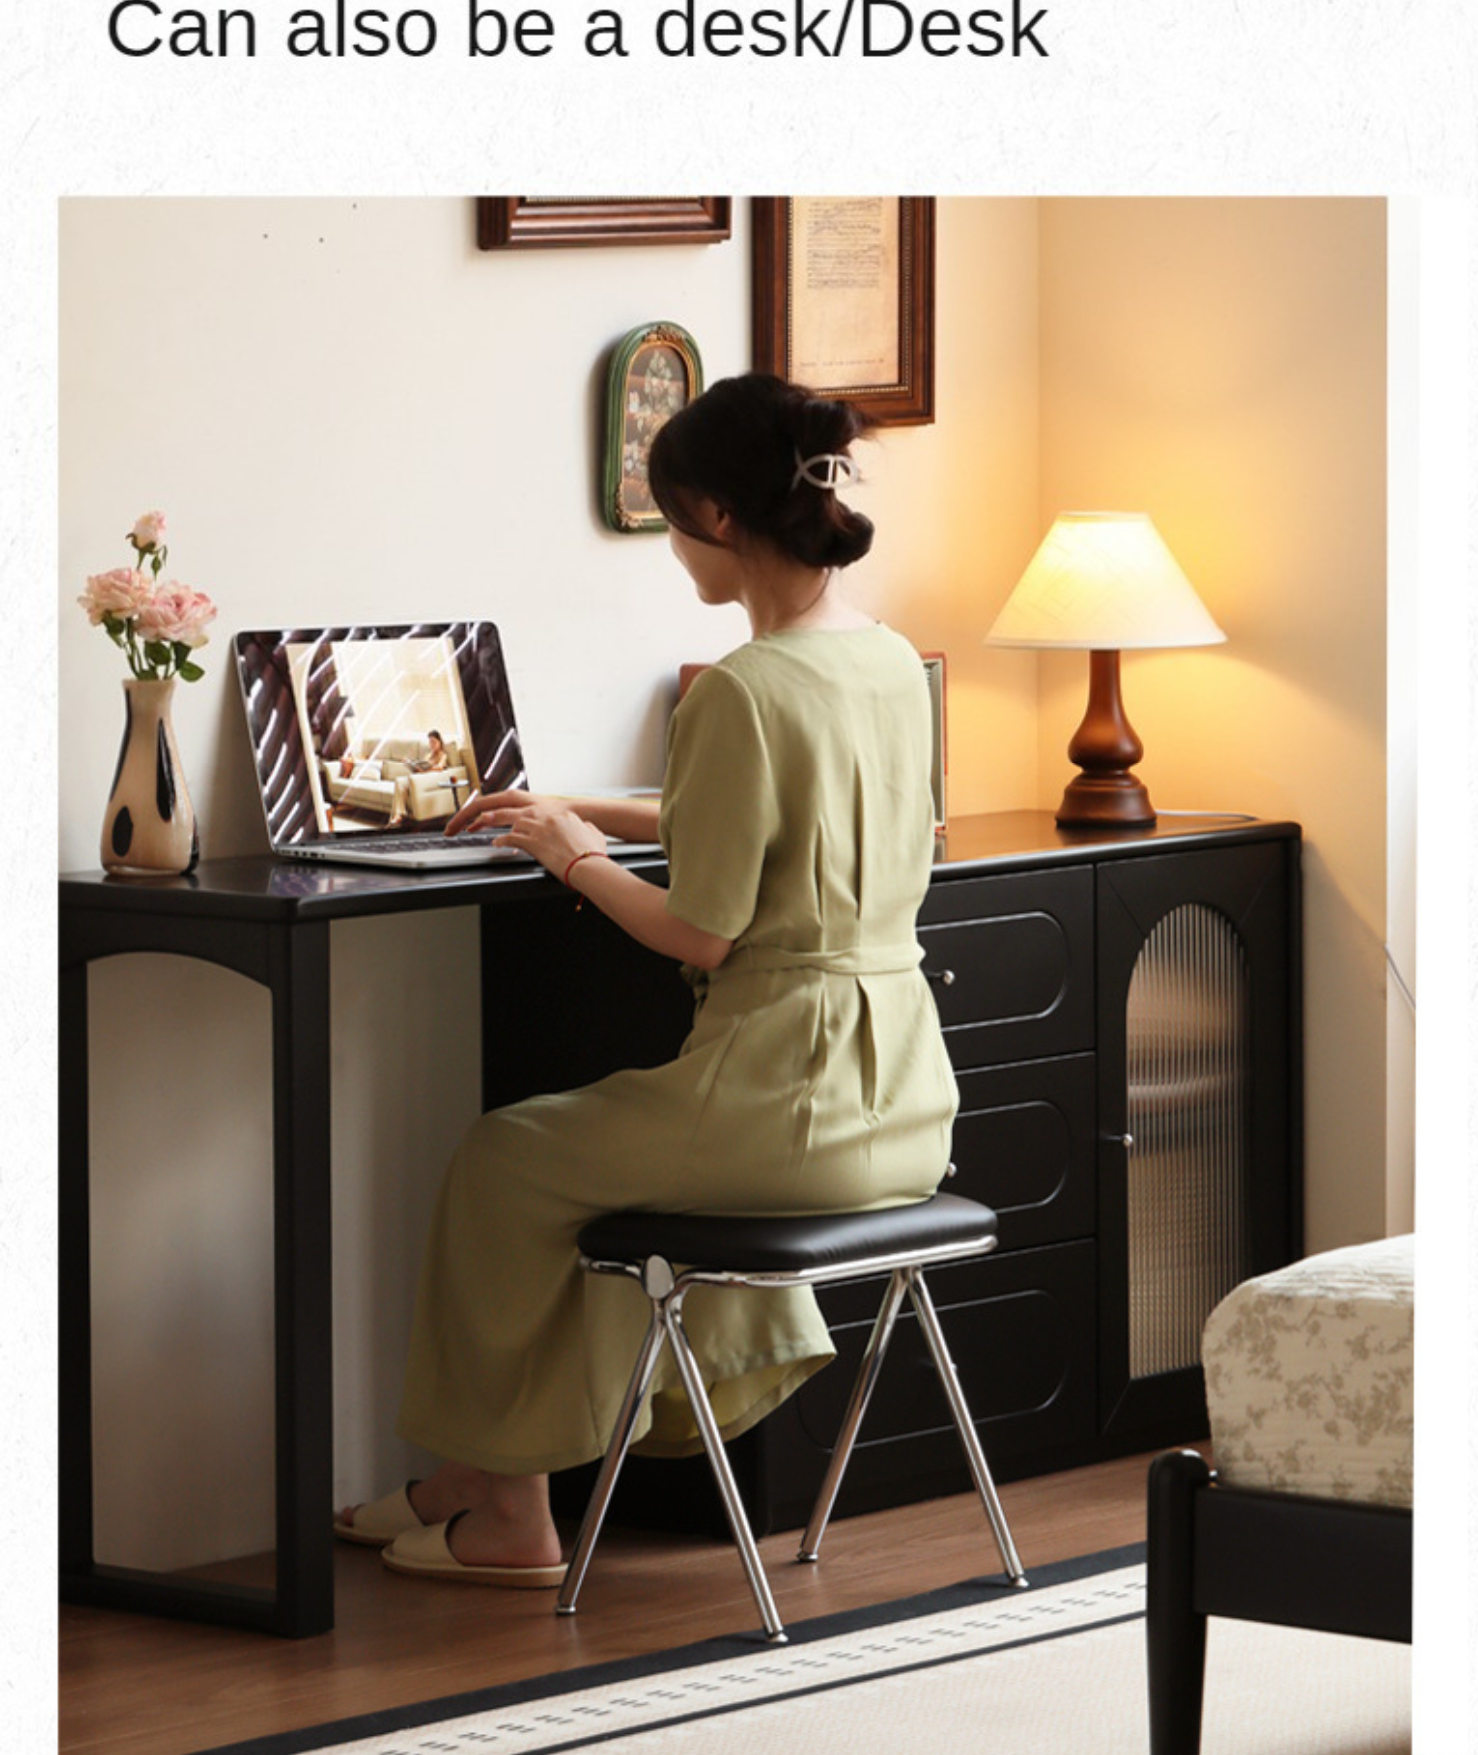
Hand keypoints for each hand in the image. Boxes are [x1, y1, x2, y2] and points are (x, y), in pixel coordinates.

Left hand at [448, 789, 606, 877]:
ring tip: (478, 825)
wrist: (588, 863)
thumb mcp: (592, 833)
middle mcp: (546, 816)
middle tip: (481, 816)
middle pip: (514, 809)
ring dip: (492, 822)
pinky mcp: (531, 841)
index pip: (534, 810)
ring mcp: (537, 827)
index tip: (515, 819)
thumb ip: (586, 828)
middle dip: (495, 812)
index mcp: (559, 814)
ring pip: (508, 819)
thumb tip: (587, 828)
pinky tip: (496, 843)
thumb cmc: (591, 852)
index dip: (520, 815)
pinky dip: (501, 840)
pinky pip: (510, 838)